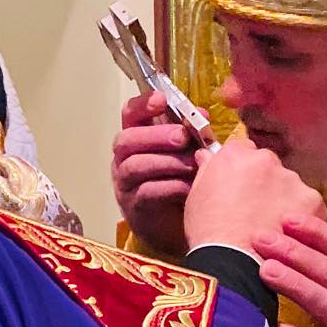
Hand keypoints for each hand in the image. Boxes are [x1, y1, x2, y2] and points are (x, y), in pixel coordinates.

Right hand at [111, 91, 198, 254]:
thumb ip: (191, 132)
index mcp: (137, 138)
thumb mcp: (187, 152)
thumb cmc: (180, 182)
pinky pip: (147, 192)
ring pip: (136, 166)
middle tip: (182, 137)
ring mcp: (126, 184)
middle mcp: (124, 158)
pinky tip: (190, 187)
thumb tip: (202, 113)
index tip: (162, 100)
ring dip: (167, 162)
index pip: (130, 114)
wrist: (179, 226)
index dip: (142, 104)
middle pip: (127, 140)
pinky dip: (171, 186)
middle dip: (156, 135)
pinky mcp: (135, 207)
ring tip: (193, 164)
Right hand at [183, 134, 325, 253]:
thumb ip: (206, 169)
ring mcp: (292, 180)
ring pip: (290, 186)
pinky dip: (301, 218)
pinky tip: (287, 235)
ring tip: (270, 227)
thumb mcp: (195, 197)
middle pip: (269, 166)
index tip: (239, 186)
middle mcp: (267, 160)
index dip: (241, 169)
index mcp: (236, 155)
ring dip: (284, 199)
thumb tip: (206, 155)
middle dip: (265, 183)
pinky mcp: (312, 202)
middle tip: (253, 210)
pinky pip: (307, 206)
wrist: (235, 263)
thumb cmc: (209, 232)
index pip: (243, 150)